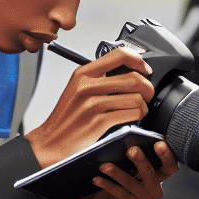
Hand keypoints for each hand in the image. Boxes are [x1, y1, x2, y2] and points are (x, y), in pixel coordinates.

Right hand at [24, 46, 154, 167]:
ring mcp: (92, 104)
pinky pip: (130, 114)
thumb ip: (97, 79)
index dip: (138, 61)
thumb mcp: (76, 90)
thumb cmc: (66, 119)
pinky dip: (138, 116)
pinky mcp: (98, 122)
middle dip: (148, 88)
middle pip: (133, 78)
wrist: (50, 143)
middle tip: (148, 94)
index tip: (145, 70)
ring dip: (144, 105)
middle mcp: (87, 86)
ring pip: (135, 97)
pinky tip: (134, 118)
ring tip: (140, 109)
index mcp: (82, 74)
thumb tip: (127, 73)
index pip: (119, 55)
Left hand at [63, 141, 178, 198]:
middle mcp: (156, 189)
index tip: (158, 144)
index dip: (166, 156)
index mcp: (160, 175)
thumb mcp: (128, 163)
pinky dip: (108, 185)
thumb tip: (122, 139)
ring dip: (117, 173)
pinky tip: (97, 179)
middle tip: (131, 150)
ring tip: (104, 166)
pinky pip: (120, 195)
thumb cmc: (122, 174)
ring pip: (132, 185)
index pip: (170, 167)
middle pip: (151, 175)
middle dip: (141, 162)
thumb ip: (132, 153)